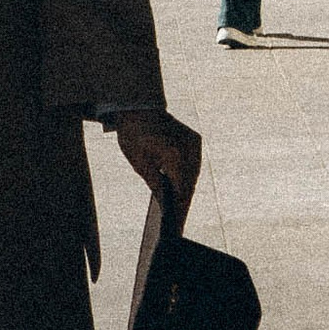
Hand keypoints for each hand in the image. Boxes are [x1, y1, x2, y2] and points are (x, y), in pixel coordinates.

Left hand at [113, 107, 200, 223]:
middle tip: (177, 221)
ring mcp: (194, 143)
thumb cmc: (133, 134)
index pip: (182, 189)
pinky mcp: (194, 139)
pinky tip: (181, 188)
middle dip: (184, 200)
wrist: (137, 106)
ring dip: (187, 188)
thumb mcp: (139, 164)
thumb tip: (166, 203)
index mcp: (174, 155)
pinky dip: (187, 175)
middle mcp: (189, 148)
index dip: (180, 208)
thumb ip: (156, 185)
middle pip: (190, 182)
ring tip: (179, 209)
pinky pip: (193, 163)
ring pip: (194, 173)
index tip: (176, 223)